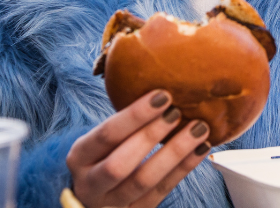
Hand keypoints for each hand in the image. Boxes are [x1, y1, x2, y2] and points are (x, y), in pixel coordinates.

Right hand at [65, 90, 210, 207]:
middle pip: (120, 163)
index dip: (134, 116)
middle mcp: (90, 183)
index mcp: (79, 157)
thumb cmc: (102, 158)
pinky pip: (161, 191)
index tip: (162, 95)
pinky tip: (200, 149)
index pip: (105, 135)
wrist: (94, 199)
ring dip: (174, 153)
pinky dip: (183, 169)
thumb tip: (156, 84)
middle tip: (176, 112)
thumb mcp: (98, 142)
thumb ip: (121, 122)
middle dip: (150, 136)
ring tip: (199, 128)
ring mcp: (111, 203)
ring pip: (144, 180)